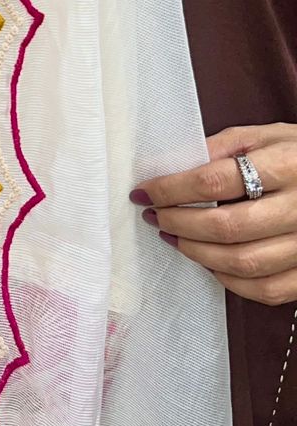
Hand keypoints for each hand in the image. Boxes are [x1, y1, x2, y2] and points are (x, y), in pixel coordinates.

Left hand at [134, 124, 296, 306]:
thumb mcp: (266, 136)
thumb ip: (223, 147)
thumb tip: (174, 166)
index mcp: (286, 166)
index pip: (214, 181)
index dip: (171, 189)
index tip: (144, 192)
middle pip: (226, 227)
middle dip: (179, 223)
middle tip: (154, 216)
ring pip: (244, 263)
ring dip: (197, 253)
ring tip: (175, 236)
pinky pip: (267, 289)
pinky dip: (230, 280)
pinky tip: (211, 262)